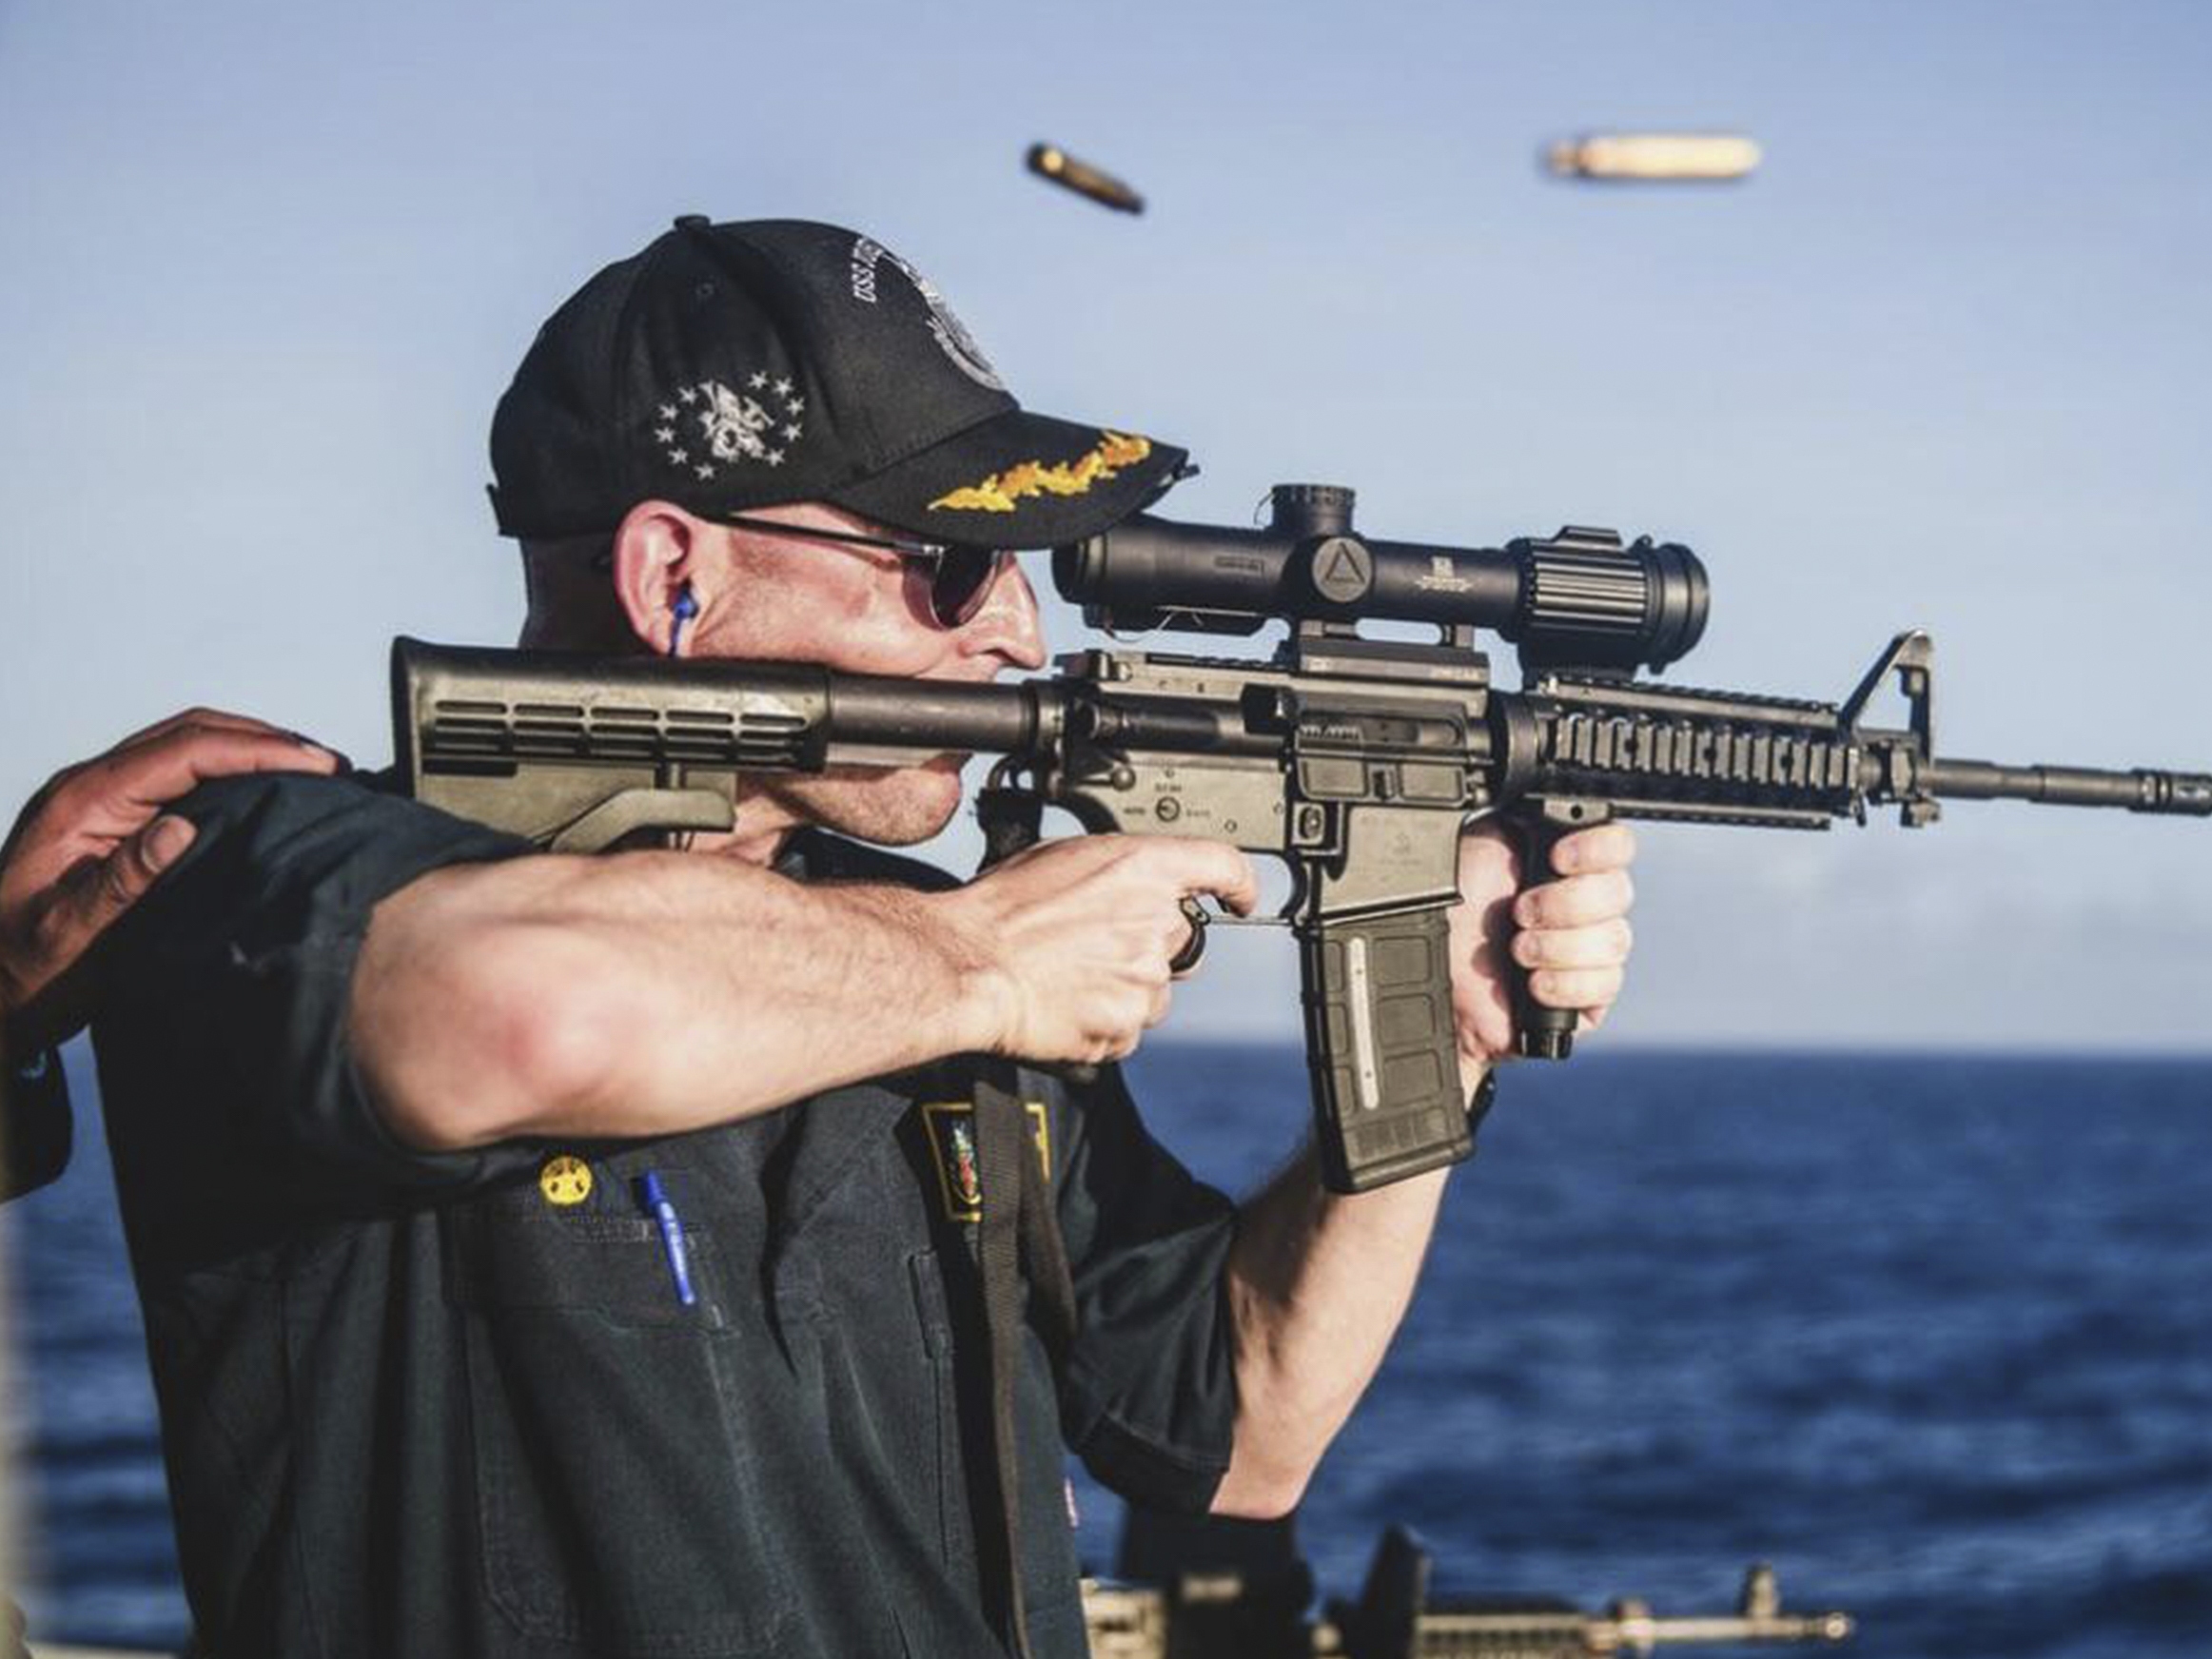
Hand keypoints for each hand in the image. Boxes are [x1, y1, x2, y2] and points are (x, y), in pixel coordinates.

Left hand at [0, 709, 340, 1048]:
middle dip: (263, 739)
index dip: (254, 750)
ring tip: (310, 769)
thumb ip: (120, 880)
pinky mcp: (116, 820)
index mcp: (80, 803)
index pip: (182, 752)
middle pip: (189, 733)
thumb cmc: (22, 970)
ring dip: (250, 749)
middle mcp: (91, 789)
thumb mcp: (67, 934)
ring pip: (186, 747)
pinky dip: (231, 772)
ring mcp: (103, 801)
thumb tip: (180, 827)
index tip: (313, 764)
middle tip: (328, 763)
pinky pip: (180, 776)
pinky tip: (266, 791)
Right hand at [939, 835, 1258, 1064]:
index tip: (1240, 899)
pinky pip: (1128, 1027)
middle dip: (1147, 944)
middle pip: (1180, 937)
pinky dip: (1103, 1022)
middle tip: (1096, 946)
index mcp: (1143, 868)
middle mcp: (1155, 922)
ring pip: (1155, 989)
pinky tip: (1067, 1004)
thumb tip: (1128, 882)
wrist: (970, 965)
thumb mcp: (1061, 857)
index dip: (1239, 884)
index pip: (1223, 867)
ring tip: (1070, 976)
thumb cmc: (1001, 911)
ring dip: (1123, 987)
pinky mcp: (1127, 1026)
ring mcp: (1146, 979)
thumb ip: (1116, 870)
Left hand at [1446, 819, 1635, 1066]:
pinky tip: (1534, 983)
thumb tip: (1547, 801)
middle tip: (1521, 911)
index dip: (1597, 850)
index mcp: (1568, 861)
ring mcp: (1588, 949)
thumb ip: (1522, 824)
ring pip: (1613, 942)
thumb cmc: (1452, 909)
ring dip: (1560, 946)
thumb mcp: (1480, 847)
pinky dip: (1566, 983)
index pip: (1617, 845)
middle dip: (1565, 904)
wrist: (1434, 970)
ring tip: (1519, 950)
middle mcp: (1585, 902)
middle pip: (1619, 894)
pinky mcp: (1585, 994)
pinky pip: (1604, 985)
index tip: (1558, 857)